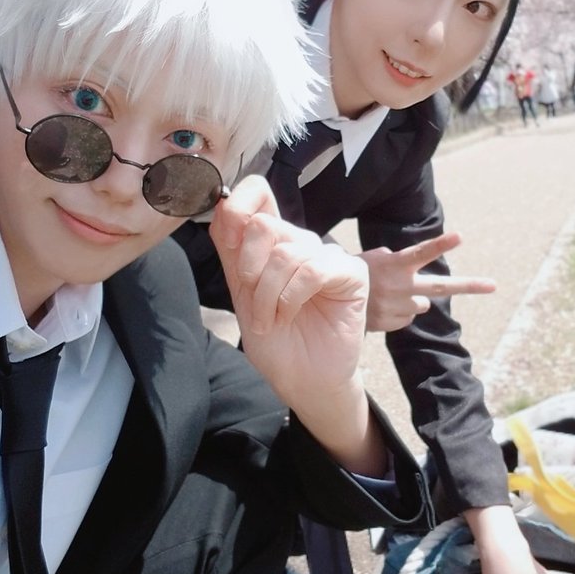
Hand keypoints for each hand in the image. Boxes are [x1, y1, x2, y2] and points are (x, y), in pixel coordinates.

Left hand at [209, 176, 381, 473]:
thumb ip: (233, 250)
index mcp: (272, 243)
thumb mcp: (242, 293)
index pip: (258, 192)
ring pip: (286, 252)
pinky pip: (312, 269)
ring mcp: (326, 255)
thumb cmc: (276, 342)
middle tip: (256, 306)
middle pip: (264, 225)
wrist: (302, 381)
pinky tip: (290, 313)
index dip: (238, 205)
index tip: (229, 242)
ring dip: (269, 294)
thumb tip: (224, 206)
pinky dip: (292, 295)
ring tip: (272, 319)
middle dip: (250, 271)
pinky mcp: (351, 273)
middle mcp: (299, 243)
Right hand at [359, 232, 494, 331]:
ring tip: (390, 294)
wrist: (332, 300)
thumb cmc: (358, 272)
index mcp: (396, 266)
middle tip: (494, 285)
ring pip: (422, 304)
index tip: (460, 236)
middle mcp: (402, 286)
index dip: (441, 244)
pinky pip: (408, 317)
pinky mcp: (394, 323)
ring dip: (413, 298)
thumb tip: (416, 273)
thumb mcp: (375, 258)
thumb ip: (399, 261)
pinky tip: (382, 306)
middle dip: (470, 285)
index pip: (422, 253)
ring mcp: (399, 307)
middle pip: (442, 286)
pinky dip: (400, 312)